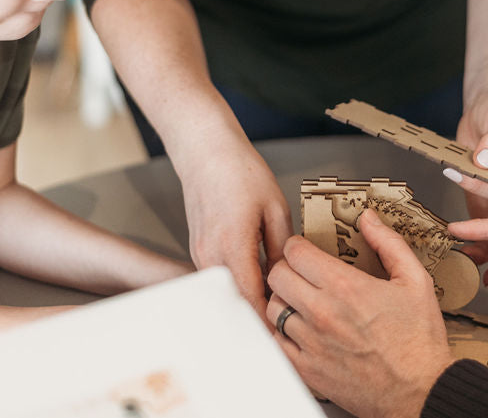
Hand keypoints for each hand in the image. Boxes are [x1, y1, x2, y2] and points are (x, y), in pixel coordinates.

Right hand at [181, 141, 291, 317]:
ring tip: (276, 307)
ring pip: (226, 293)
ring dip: (248, 302)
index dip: (268, 322)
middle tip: (286, 324)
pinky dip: (237, 288)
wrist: (205, 152)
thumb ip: (282, 248)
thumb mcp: (275, 208)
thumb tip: (288, 277)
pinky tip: (258, 285)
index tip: (286, 334)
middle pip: (235, 303)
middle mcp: (210, 257)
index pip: (250, 300)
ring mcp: (200, 256)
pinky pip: (219, 280)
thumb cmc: (239, 172)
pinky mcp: (199, 251)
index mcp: (232, 247)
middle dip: (260, 318)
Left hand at [266, 210, 455, 417]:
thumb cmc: (420, 341)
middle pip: (276, 275)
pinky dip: (281, 332)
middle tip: (300, 272)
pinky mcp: (307, 370)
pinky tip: (299, 329)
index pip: (295, 251)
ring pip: (273, 307)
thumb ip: (389, 243)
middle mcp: (322, 313)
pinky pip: (275, 342)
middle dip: (287, 267)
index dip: (298, 245)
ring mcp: (311, 343)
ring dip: (283, 299)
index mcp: (345, 286)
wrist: (422, 391)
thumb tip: (368, 219)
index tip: (305, 250)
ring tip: (300, 300)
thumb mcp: (415, 280)